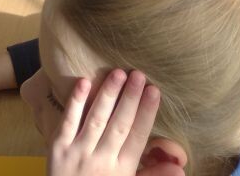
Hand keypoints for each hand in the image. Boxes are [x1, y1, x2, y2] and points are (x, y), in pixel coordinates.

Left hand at [48, 70, 185, 175]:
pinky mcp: (58, 149)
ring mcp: (79, 153)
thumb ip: (153, 174)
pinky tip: (84, 81)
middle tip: (139, 74)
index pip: (138, 137)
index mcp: (123, 170)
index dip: (147, 113)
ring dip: (108, 95)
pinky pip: (67, 122)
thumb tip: (181, 166)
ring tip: (118, 73)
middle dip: (130, 99)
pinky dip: (75, 102)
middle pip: (119, 125)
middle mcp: (102, 160)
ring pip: (97, 119)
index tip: (155, 90)